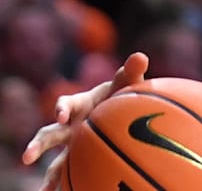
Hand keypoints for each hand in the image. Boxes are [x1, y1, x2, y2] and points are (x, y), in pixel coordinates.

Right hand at [22, 52, 149, 190]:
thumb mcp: (127, 83)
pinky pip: (71, 174)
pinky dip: (67, 185)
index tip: (62, 116)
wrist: (121, 108)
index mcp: (79, 104)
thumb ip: (131, 72)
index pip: (66, 103)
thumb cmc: (121, 93)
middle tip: (27, 157)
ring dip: (48, 176)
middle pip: (49, 135)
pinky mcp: (81, 159)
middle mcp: (70, 127)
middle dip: (38, 145)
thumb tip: (140, 57)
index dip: (62, 108)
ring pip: (55, 162)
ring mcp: (74, 145)